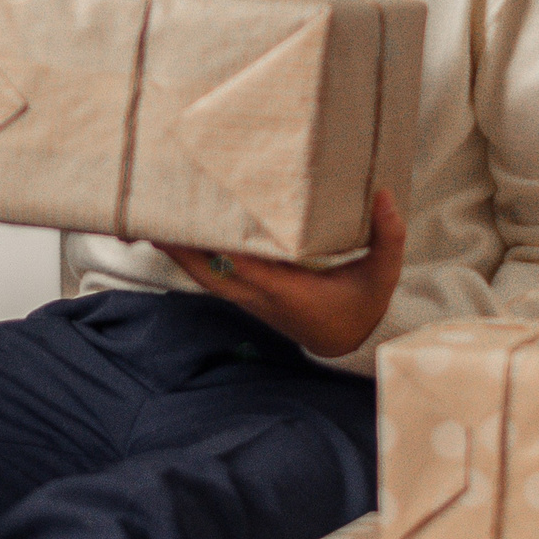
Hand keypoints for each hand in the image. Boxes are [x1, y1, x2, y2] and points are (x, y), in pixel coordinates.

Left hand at [157, 189, 406, 359]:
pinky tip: (177, 232)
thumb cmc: (363, 304)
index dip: (225, 244)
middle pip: (209, 273)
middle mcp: (261, 296)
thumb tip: (385, 195)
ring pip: (204, 275)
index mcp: (290, 292)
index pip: (250, 267)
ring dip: (179, 251)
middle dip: (181, 248)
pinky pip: (212, 274)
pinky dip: (192, 255)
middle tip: (155, 216)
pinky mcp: (247, 295)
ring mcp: (250, 298)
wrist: (348, 342)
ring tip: (151, 218)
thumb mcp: (383, 273)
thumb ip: (387, 236)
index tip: (206, 214)